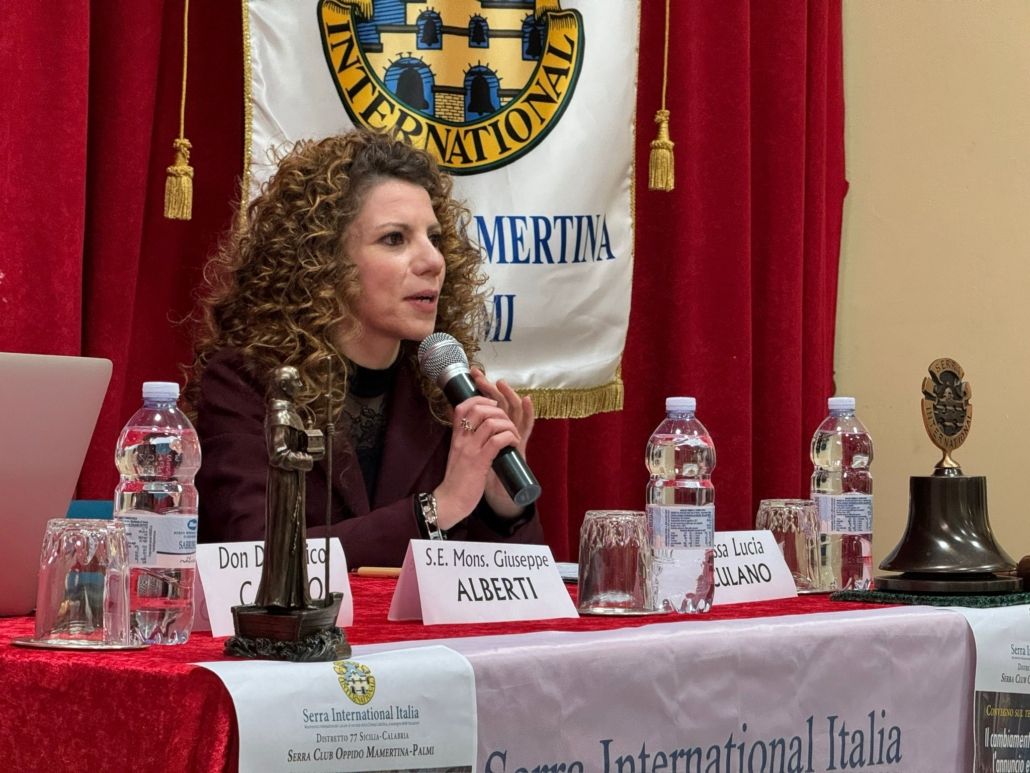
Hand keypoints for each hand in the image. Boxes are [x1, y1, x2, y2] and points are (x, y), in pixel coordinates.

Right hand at [432, 370, 533, 525]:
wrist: (450, 501)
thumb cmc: (456, 480)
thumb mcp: (456, 454)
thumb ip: (464, 441)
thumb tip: (474, 429)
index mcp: (456, 437)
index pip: (461, 407)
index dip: (479, 399)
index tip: (492, 405)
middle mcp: (462, 440)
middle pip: (479, 409)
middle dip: (498, 410)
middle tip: (507, 421)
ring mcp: (471, 450)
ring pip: (491, 423)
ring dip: (507, 425)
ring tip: (513, 435)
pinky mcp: (480, 462)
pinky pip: (497, 440)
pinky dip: (509, 437)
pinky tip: (513, 444)